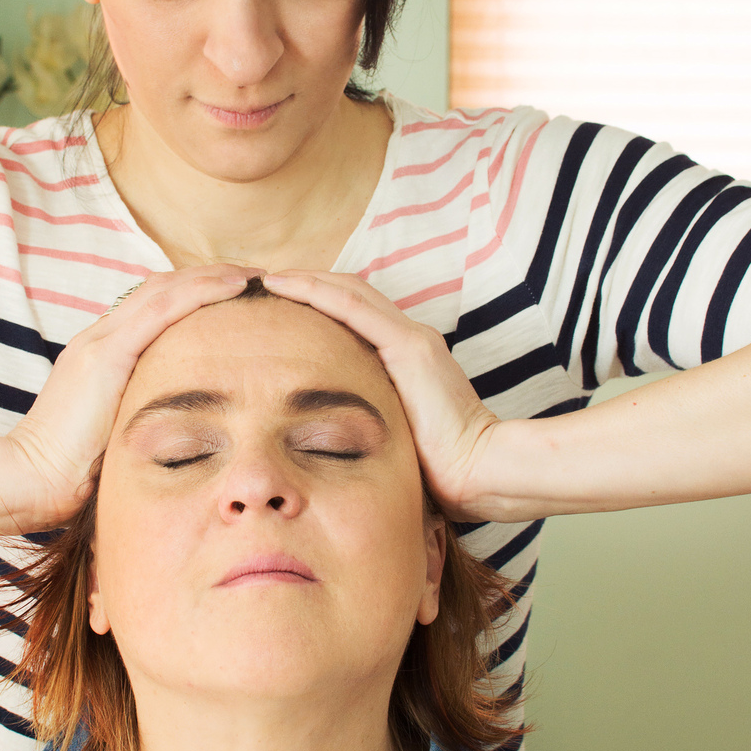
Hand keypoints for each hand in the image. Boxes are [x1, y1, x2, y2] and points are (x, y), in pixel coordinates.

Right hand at [1, 266, 248, 530]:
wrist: (31, 479)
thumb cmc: (75, 471)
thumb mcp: (117, 432)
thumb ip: (142, 414)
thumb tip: (183, 427)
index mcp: (101, 353)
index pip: (153, 307)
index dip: (193, 294)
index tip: (234, 295)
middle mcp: (100, 337)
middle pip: (161, 288)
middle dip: (208, 276)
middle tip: (253, 275)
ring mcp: (101, 342)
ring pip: (165, 289)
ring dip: (212, 277)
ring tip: (253, 274)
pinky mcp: (107, 354)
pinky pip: (163, 308)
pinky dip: (202, 292)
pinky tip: (235, 287)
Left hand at [262, 270, 503, 522]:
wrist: (481, 471)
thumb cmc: (440, 468)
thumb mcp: (395, 434)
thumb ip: (370, 418)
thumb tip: (327, 437)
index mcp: (408, 356)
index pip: (358, 315)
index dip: (321, 301)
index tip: (282, 304)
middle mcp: (411, 338)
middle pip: (352, 294)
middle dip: (310, 282)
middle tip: (269, 283)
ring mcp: (412, 339)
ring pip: (350, 291)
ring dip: (308, 280)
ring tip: (271, 279)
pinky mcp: (410, 348)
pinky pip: (354, 308)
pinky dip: (317, 291)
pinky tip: (287, 286)